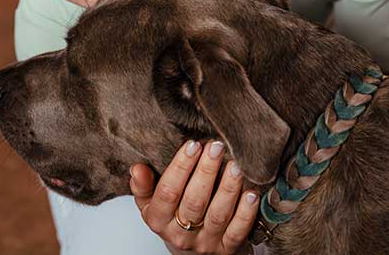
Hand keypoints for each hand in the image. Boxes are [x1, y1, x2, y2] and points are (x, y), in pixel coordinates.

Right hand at [129, 139, 258, 254]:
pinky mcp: (226, 249)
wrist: (190, 251)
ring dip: (228, 188)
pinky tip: (251, 193)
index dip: (180, 167)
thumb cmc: (172, 217)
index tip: (192, 145)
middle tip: (216, 146)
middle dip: (206, 171)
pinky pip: (238, 231)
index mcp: (158, 219)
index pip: (168, 192)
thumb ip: (143, 186)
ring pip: (217, 215)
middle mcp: (180, 234)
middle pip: (194, 201)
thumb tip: (137, 168)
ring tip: (235, 165)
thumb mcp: (151, 203)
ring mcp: (205, 242)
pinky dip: (246, 212)